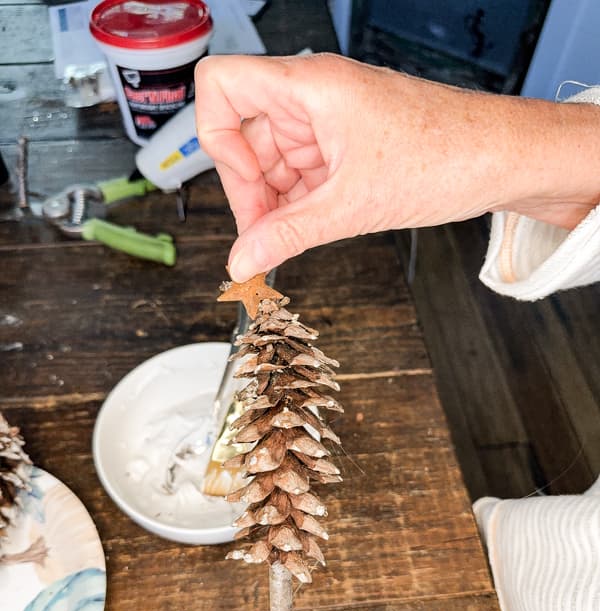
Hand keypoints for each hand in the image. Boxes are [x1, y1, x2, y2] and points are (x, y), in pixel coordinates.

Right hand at [195, 54, 599, 281]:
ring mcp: (328, 120)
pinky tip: (315, 226)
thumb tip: (241, 260)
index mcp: (308, 87)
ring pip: (272, 160)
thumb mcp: (353, 205)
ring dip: (277, 203)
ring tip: (297, 237)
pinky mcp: (345, 144)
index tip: (244, 189)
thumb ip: (288, 234)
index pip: (221, 87)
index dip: (216, 140)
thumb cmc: (447, 155)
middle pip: (244, 136)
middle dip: (251, 191)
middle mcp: (312, 96)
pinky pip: (301, 172)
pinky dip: (300, 203)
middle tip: (266, 238)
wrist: (503, 159)